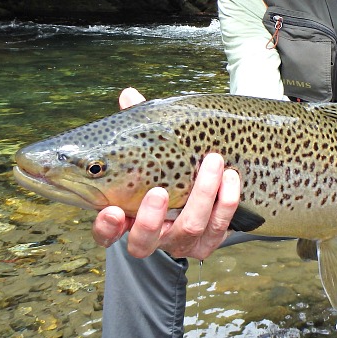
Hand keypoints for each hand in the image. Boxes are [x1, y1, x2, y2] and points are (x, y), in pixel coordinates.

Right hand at [91, 88, 240, 259]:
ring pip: (189, 230)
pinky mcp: (209, 241)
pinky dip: (226, 201)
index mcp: (127, 216)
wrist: (206, 188)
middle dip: (150, 219)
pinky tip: (230, 177)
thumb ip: (139, 125)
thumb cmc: (168, 165)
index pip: (106, 232)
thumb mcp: (152, 147)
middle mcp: (152, 235)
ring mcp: (181, 241)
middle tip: (160, 191)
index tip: (113, 210)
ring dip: (202, 195)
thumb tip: (129, 95)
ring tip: (213, 161)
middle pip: (143, 242)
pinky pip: (219, 227)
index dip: (106, 227)